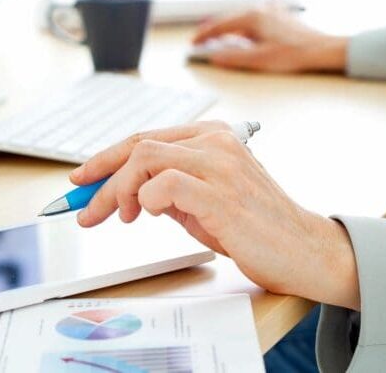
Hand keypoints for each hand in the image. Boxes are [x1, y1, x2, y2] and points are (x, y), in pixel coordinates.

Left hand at [70, 122, 360, 309]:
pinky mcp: (221, 192)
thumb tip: (125, 191)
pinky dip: (146, 200)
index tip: (81, 178)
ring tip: (121, 217)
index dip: (106, 157)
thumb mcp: (206, 199)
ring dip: (119, 191)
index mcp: (212, 135)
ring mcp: (219, 163)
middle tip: (84, 208)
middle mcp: (215, 140)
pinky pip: (163, 185)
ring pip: (144, 159)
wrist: (304, 250)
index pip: (146, 137)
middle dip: (101, 176)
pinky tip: (150, 215)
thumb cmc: (256, 227)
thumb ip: (170, 187)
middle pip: (139, 145)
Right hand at [192, 9, 348, 72]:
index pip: (221, 25)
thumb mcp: (260, 60)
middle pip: (229, 20)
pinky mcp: (278, 20)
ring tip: (217, 40)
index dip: (205, 35)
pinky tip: (242, 38)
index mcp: (253, 18)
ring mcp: (270, 13)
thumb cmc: (295, 54)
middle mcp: (260, 11)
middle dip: (213, 31)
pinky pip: (253, 22)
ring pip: (241, 21)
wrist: (323, 50)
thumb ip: (234, 58)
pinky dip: (241, 30)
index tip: (193, 43)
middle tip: (200, 41)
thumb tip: (215, 57)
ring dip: (227, 30)